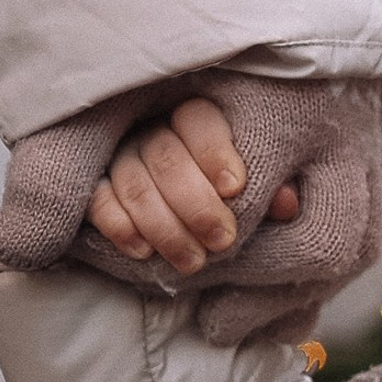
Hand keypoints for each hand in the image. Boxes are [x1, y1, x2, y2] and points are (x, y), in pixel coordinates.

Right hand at [86, 98, 299, 275]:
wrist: (206, 237)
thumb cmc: (240, 208)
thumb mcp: (264, 198)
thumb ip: (275, 195)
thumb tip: (286, 203)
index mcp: (198, 123)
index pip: (197, 119)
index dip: (213, 152)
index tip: (234, 189)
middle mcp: (155, 132)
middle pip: (166, 156)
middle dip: (196, 204)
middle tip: (222, 241)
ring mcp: (121, 157)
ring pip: (134, 182)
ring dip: (165, 227)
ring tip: (194, 262)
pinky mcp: (95, 185)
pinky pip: (97, 200)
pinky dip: (120, 226)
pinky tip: (143, 251)